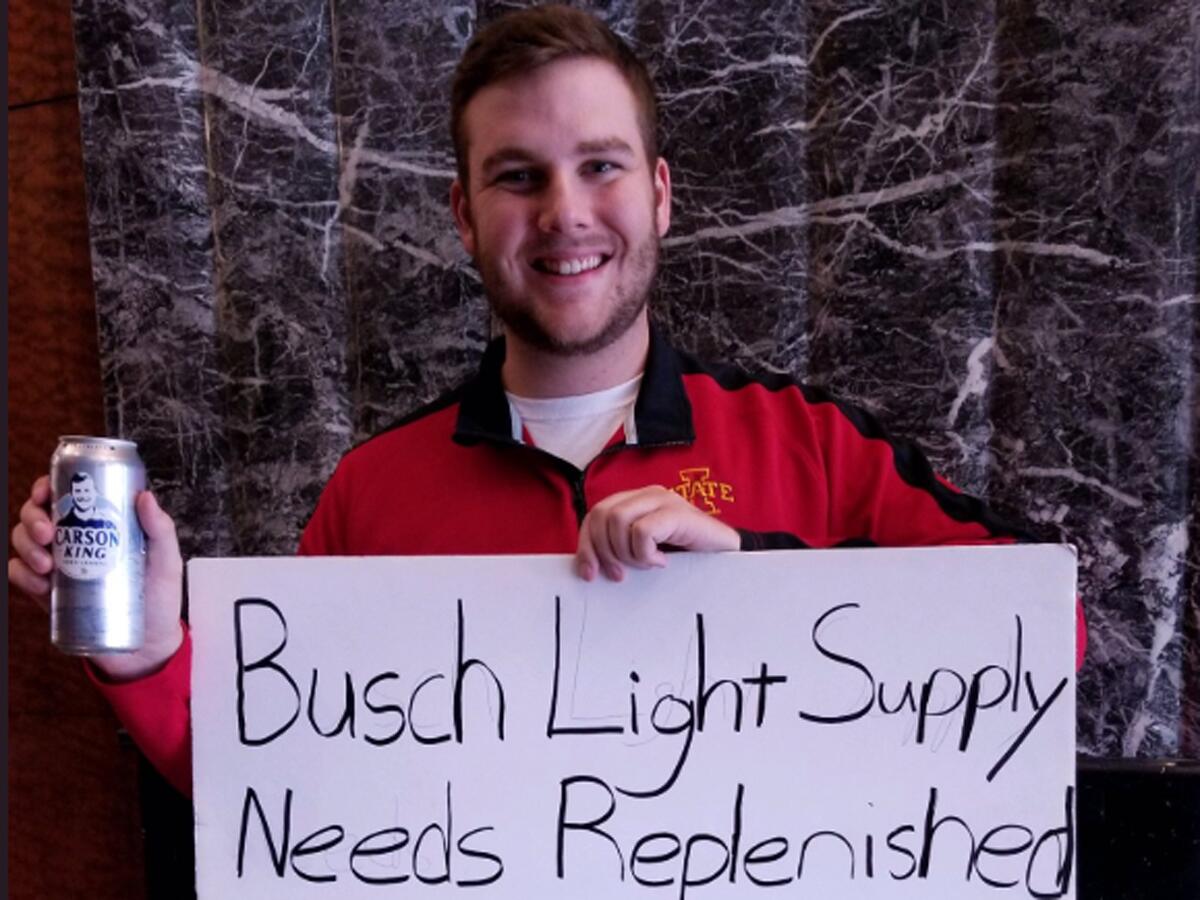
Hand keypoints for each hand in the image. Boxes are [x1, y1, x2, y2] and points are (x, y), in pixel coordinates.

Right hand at [9, 475, 184, 680]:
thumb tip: (144, 496)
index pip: (67, 494)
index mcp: (101, 523)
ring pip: (23, 540)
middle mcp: (75, 539)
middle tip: (48, 533)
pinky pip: (20, 575)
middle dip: (32, 517)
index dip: (48, 486)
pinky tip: (40, 584)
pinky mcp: (49, 592)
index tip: (46, 492)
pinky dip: (21, 575)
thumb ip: (161, 530)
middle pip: (37, 514)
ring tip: (46, 564)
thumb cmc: (159, 598)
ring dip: (25, 545)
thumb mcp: (167, 561)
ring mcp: (59, 564)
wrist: (146, 645)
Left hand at [575, 485, 739, 581]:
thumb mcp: (645, 554)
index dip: (586, 544)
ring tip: (647, 563)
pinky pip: (643, 530)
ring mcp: (663, 500)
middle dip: (603, 551)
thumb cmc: (686, 557)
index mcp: (636, 501)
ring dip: (627, 552)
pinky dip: (645, 553)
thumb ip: (619, 550)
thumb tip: (587, 567)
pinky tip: (662, 561)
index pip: (595, 514)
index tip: (590, 574)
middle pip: (601, 515)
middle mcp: (647, 495)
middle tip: (621, 574)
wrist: (727, 558)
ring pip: (618, 520)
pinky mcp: (677, 512)